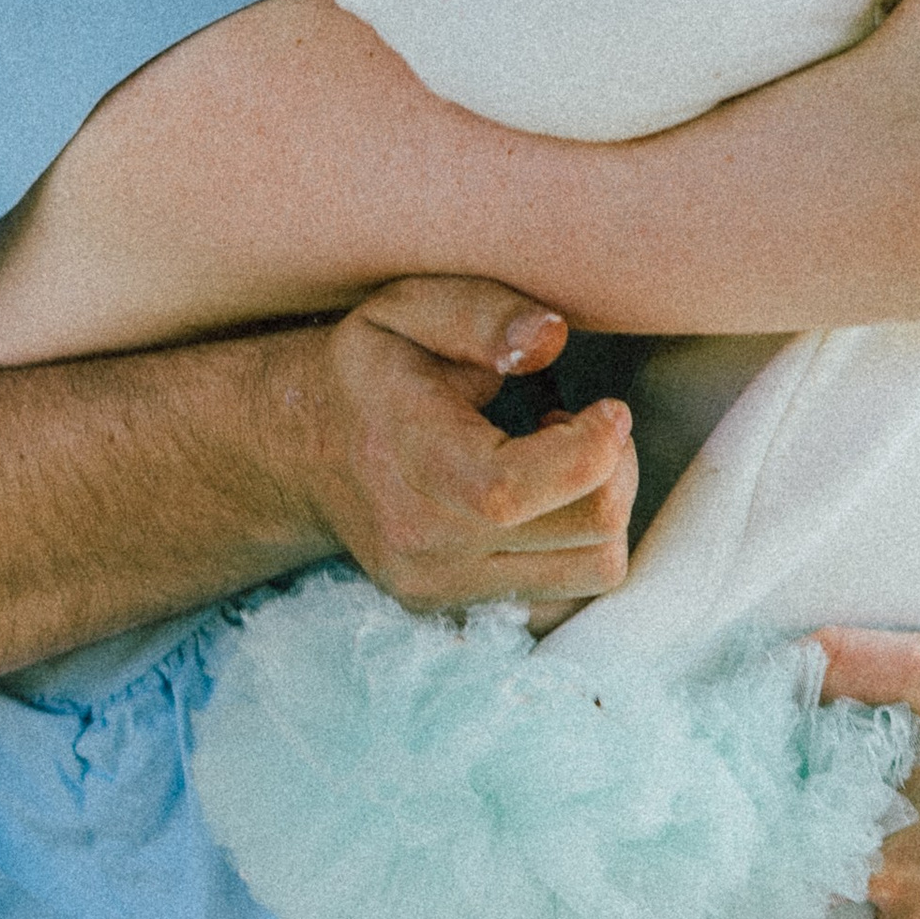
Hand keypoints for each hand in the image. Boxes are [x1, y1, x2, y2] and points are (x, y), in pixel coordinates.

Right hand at [274, 276, 635, 613]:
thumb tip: (552, 339)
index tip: (607, 408)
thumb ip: (481, 313)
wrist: (305, 453)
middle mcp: (426, 543)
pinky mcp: (459, 608)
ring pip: (594, 568)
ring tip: (558, 466)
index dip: (594, 447)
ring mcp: (443, 587)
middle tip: (576, 426)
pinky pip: (570, 592)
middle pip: (586, 528)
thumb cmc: (371, 373)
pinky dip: (578, 546)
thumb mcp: (409, 309)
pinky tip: (542, 505)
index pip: (518, 487)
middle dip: (614, 467)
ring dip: (603, 509)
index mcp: (413, 461)